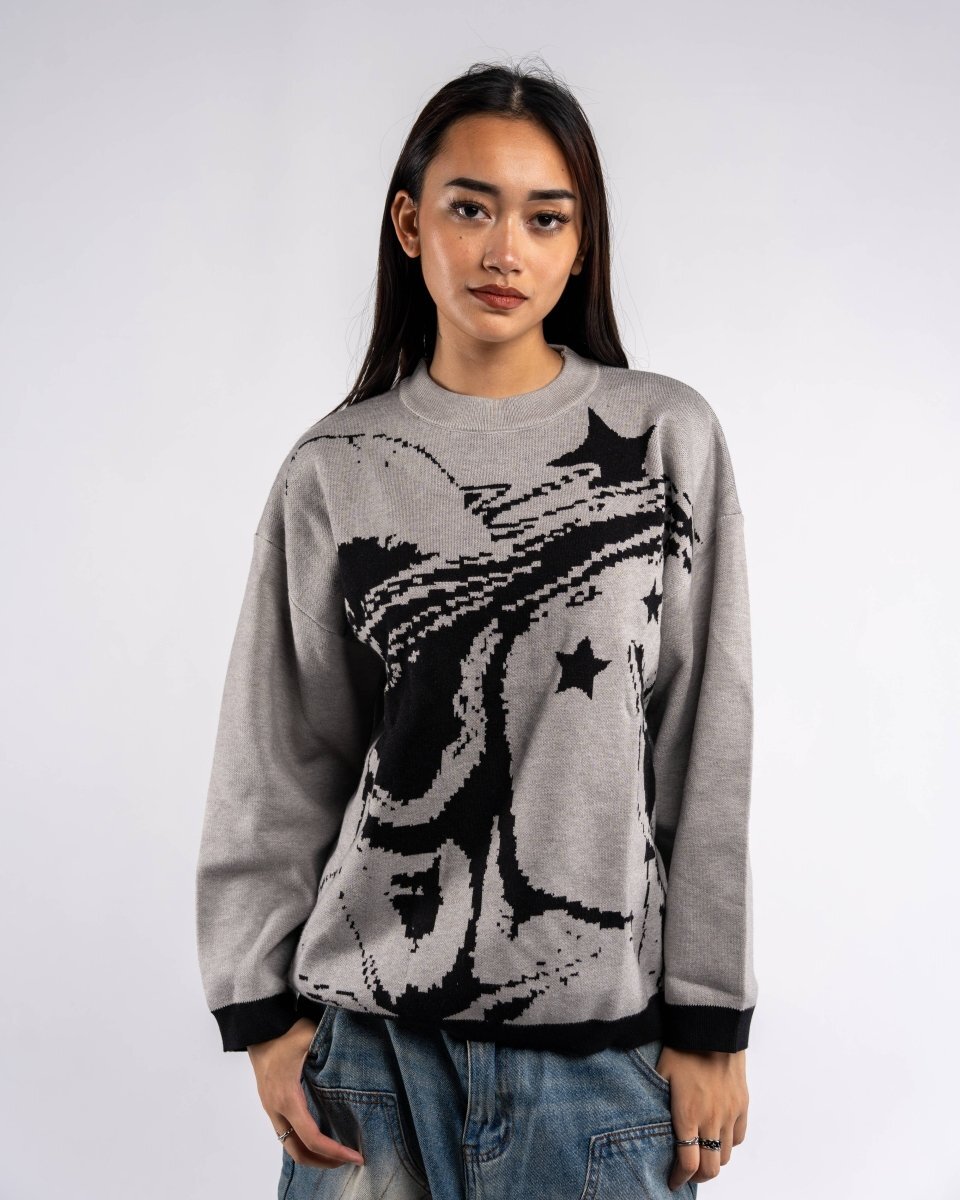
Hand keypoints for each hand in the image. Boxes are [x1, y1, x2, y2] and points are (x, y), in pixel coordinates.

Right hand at [247, 1017, 364, 1169]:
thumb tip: (360, 1057)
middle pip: (298, 1152)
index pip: (312, 1138)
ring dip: (312, 1155)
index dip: (335, 1152)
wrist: (259, 1026)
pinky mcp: (271, 1103)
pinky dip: (303, 1142)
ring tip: (337, 1152)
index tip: (357, 1156)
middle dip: (324, 1162)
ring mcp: (271, 1108)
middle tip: (349, 1158)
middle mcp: (277, 1109)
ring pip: (289, 1146)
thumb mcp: (313, 1037)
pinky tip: (320, 1135)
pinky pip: (285, 1133)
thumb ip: (334, 1048)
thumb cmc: (287, 1030)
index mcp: (289, 1097)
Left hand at [654, 1047, 748, 1190]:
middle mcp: (711, 1119)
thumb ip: (657, 1101)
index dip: (679, 1177)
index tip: (672, 1181)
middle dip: (697, 1175)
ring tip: (701, 1155)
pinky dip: (729, 1144)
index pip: (688, 1163)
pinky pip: (738, 1137)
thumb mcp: (660, 1074)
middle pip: (711, 1167)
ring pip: (726, 1155)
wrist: (711, 1027)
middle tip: (686, 1172)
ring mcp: (729, 1113)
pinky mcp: (742, 1104)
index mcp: (687, 1114)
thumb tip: (647, 1119)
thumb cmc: (681, 1047)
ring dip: (713, 1160)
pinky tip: (717, 1137)